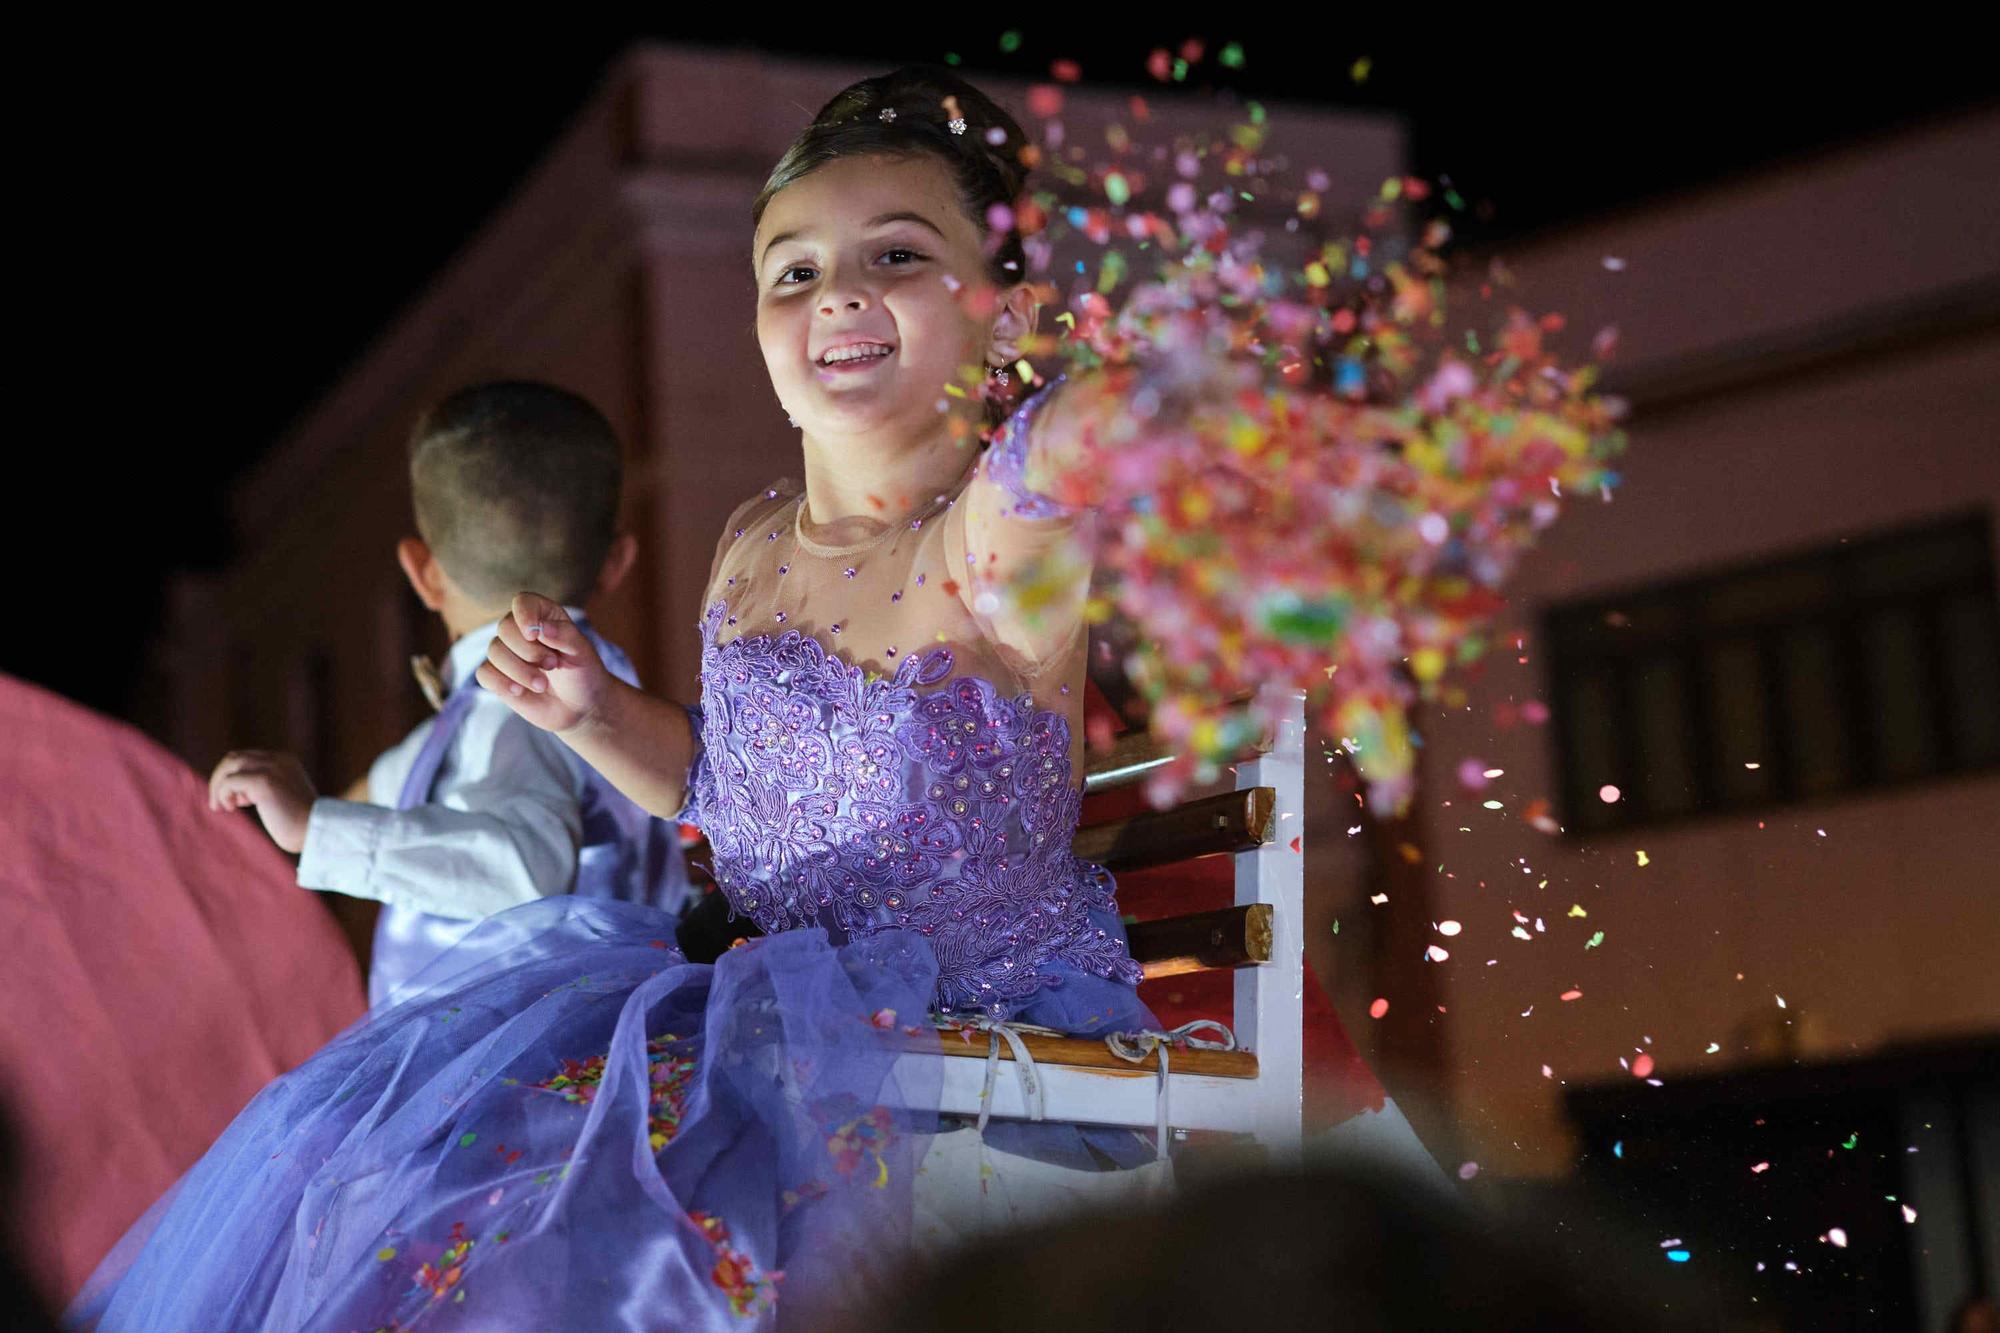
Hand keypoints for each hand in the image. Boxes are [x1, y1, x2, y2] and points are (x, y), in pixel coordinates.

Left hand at [209, 749, 315, 852]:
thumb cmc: (299, 824)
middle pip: (234, 758)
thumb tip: (238, 794)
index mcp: (285, 761)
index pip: (247, 758)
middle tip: (219, 804)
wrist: (316, 832)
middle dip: (220, 779)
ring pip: (230, 765)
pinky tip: (230, 809)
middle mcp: (278, 760)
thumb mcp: (282, 799)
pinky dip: (223, 795)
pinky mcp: (264, 782)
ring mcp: (272, 769)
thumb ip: (265, 789)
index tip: (234, 800)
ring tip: (220, 807)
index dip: (233, 776)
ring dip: (218, 786)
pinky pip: (230, 782)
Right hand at [477, 593, 613, 734]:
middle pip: (505, 628)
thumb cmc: (583, 674)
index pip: (522, 602)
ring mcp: (507, 653)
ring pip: (494, 651)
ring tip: (542, 685)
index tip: (534, 634)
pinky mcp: (497, 675)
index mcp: (543, 616)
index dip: (525, 615)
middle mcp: (520, 630)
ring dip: (519, 671)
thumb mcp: (582, 653)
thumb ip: (564, 635)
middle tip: (552, 665)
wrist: (580, 708)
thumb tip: (540, 628)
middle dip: (528, 651)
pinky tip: (520, 692)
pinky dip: (501, 683)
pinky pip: (484, 673)